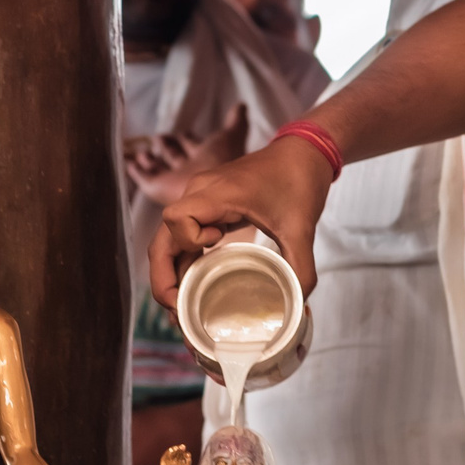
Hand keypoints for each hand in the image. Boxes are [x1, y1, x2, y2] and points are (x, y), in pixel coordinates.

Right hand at [122, 103, 249, 205]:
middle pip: (175, 156)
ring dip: (150, 160)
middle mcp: (188, 168)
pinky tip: (130, 164)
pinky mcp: (158, 188)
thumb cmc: (223, 161)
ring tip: (142, 152)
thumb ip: (236, 122)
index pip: (193, 146)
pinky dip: (136, 171)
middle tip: (158, 137)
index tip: (183, 131)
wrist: (212, 188)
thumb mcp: (232, 136)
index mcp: (206, 157)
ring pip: (159, 168)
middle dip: (168, 147)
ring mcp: (173, 179)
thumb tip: (241, 104)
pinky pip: (144, 179)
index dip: (188, 138)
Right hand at [150, 133, 334, 308]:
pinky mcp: (207, 208)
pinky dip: (184, 262)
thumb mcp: (301, 227)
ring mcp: (200, 200)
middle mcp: (199, 193)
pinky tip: (194, 285)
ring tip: (183, 309)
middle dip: (163, 278)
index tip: (216, 245)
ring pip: (168, 240)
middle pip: (161, 238)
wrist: (302, 153)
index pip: (175, 217)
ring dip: (171, 274)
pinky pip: (183, 237)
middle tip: (178, 312)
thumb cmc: (298, 180)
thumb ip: (300, 267)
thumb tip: (297, 305)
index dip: (188, 240)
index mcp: (217, 192)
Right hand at [158, 443, 194, 464]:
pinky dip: (168, 452)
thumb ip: (188, 462)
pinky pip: (165, 455)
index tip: (187, 454)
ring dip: (174, 449)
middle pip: (177, 453)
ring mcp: (169, 461)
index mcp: (180, 463)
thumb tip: (188, 454)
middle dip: (180, 449)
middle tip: (183, 446)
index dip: (185, 453)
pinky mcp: (163, 462)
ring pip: (171, 453)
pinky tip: (172, 449)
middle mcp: (174, 461)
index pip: (183, 455)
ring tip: (178, 447)